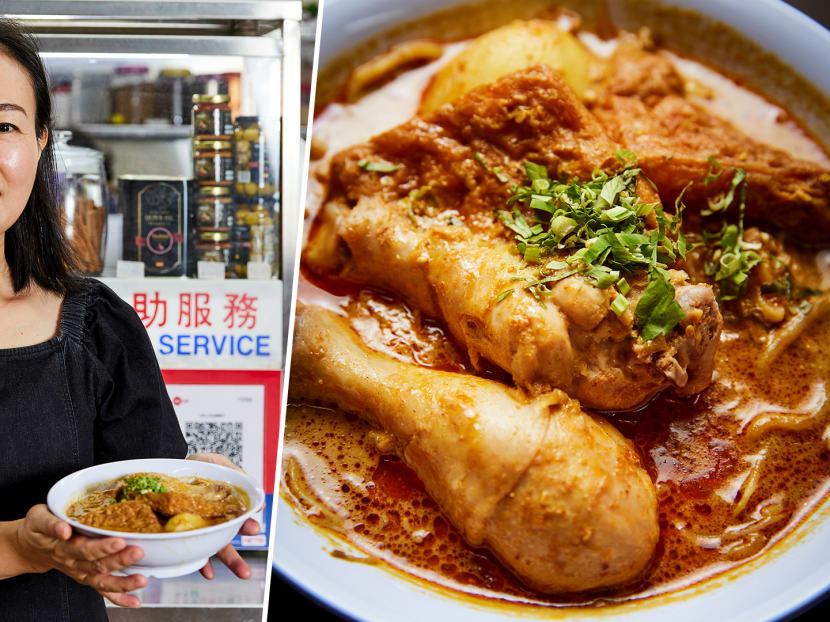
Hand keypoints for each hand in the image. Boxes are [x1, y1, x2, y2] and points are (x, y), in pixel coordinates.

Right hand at [14, 505, 145, 607]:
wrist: (30, 547)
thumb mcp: (38, 518)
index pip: (84, 548)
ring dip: (123, 583)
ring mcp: (80, 572)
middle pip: (98, 564)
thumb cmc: (38, 528)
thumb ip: (50, 523)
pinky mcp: (85, 577)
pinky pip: (102, 591)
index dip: (102, 547)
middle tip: (138, 552)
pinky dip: (118, 598)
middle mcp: (73, 562)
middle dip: (120, 560)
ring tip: (141, 580)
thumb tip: (64, 529)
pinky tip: (134, 601)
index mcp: (64, 546)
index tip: (119, 541)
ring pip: (102, 581)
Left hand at [187, 453, 260, 579]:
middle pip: (228, 540)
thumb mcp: (219, 464)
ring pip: (214, 550)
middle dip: (238, 556)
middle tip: (246, 571)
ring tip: (242, 574)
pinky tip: (207, 572)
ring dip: (229, 563)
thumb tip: (259, 494)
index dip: (247, 524)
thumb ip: (237, 475)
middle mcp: (214, 522)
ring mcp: (198, 531)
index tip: (254, 528)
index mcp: (225, 506)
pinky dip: (200, 564)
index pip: (239, 518)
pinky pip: (190, 552)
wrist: (170, 467)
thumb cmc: (198, 466)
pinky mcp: (180, 536)